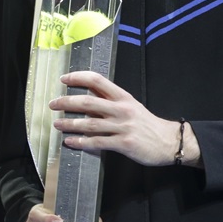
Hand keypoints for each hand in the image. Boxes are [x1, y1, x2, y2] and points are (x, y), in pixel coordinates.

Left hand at [50, 71, 190, 166]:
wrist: (169, 141)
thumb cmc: (147, 123)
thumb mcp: (131, 105)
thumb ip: (110, 100)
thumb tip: (87, 94)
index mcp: (123, 97)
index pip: (97, 80)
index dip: (78, 77)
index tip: (63, 79)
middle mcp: (121, 109)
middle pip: (89, 102)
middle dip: (67, 102)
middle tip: (53, 104)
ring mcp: (122, 127)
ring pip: (90, 124)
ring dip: (70, 124)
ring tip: (57, 124)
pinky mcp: (124, 144)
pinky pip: (97, 142)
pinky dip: (81, 142)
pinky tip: (70, 141)